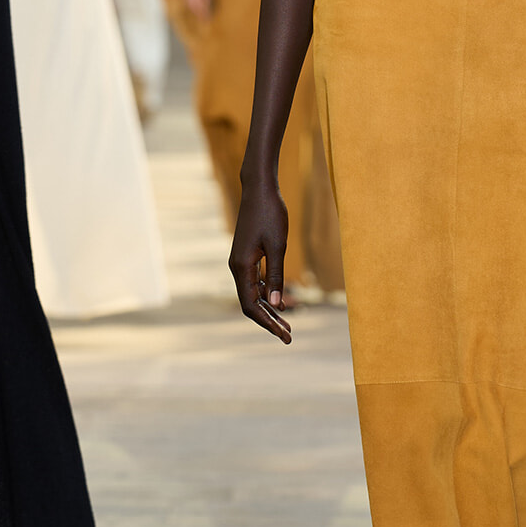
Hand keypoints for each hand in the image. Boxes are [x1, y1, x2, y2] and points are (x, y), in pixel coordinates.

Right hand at [228, 174, 292, 342]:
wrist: (259, 189)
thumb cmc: (270, 214)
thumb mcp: (278, 247)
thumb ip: (277, 276)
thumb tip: (276, 306)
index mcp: (241, 267)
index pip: (250, 306)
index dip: (267, 323)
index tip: (285, 335)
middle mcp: (237, 267)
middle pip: (250, 304)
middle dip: (269, 321)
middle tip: (289, 336)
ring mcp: (240, 262)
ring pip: (252, 294)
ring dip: (269, 309)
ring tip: (288, 323)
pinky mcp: (247, 256)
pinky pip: (254, 282)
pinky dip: (266, 294)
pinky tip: (280, 302)